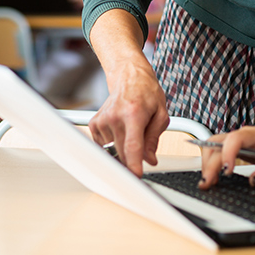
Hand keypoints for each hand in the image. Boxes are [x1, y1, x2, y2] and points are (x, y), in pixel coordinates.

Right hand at [87, 59, 168, 176]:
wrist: (129, 77)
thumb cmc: (146, 93)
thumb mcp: (160, 114)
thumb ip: (154, 139)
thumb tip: (149, 159)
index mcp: (134, 113)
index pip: (132, 145)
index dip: (134, 164)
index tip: (135, 176)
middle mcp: (115, 117)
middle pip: (123, 152)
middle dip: (134, 159)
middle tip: (143, 151)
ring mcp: (102, 120)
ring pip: (115, 150)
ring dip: (125, 147)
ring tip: (131, 128)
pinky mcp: (94, 124)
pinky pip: (105, 145)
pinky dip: (115, 142)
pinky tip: (120, 128)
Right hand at [198, 127, 254, 188]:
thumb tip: (254, 181)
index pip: (237, 138)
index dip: (228, 153)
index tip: (227, 171)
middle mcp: (245, 134)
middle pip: (219, 143)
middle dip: (211, 163)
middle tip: (209, 182)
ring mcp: (238, 139)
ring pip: (214, 145)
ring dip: (207, 162)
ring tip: (207, 181)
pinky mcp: (235, 147)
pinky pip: (217, 150)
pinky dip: (210, 162)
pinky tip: (211, 176)